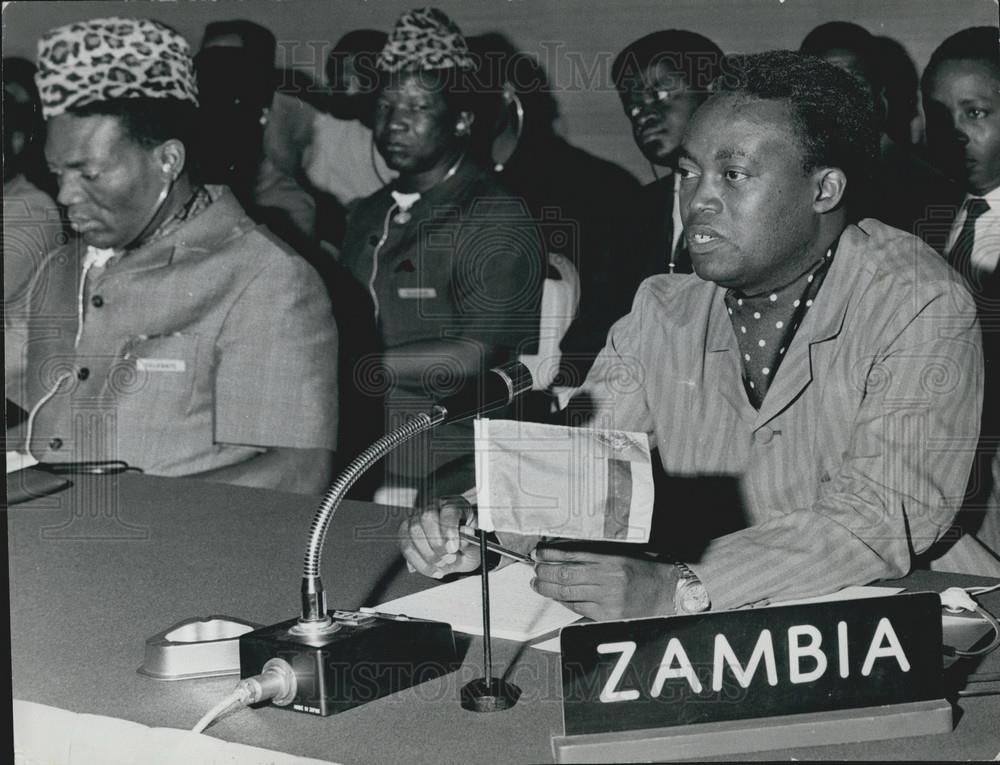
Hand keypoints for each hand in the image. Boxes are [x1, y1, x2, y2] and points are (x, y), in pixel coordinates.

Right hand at [399, 495, 480, 578]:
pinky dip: (418, 562)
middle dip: (437, 544)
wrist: (458, 552)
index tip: (452, 548)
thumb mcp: (475, 545)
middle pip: (427, 517)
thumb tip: (466, 533)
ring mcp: (417, 517)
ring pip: (413, 531)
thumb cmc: (466, 544)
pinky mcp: (406, 532)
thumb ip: (471, 541)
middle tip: (448, 558)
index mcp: (455, 504)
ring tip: (441, 564)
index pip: (448, 510)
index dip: (449, 530)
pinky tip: (431, 569)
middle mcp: (434, 507)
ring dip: (427, 554)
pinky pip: (406, 546)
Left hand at [531, 545, 677, 620]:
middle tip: (534, 569)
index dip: (551, 554)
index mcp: (612, 559)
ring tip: (538, 584)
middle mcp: (608, 579)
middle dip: (545, 572)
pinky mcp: (608, 616)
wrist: (669, 593)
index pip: (573, 555)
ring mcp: (608, 600)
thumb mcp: (623, 554)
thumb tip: (564, 554)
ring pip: (568, 594)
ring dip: (548, 589)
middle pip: (566, 575)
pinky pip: (578, 609)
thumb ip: (596, 554)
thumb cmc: (646, 570)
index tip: (538, 552)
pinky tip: (556, 596)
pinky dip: (563, 601)